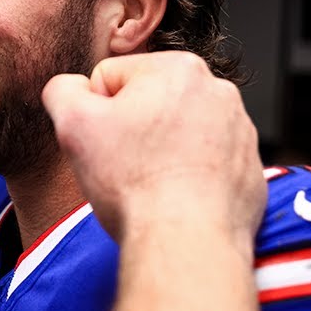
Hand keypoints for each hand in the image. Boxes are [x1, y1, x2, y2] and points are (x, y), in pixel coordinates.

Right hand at [41, 52, 265, 250]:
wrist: (186, 243)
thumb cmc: (135, 185)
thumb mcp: (73, 124)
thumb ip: (62, 90)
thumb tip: (70, 88)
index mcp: (178, 68)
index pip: (112, 78)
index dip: (96, 114)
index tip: (105, 143)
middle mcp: (218, 92)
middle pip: (148, 102)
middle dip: (132, 130)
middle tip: (126, 165)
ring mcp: (240, 131)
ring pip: (177, 132)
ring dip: (160, 152)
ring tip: (152, 183)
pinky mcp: (248, 167)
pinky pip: (204, 162)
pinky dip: (189, 176)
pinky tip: (177, 197)